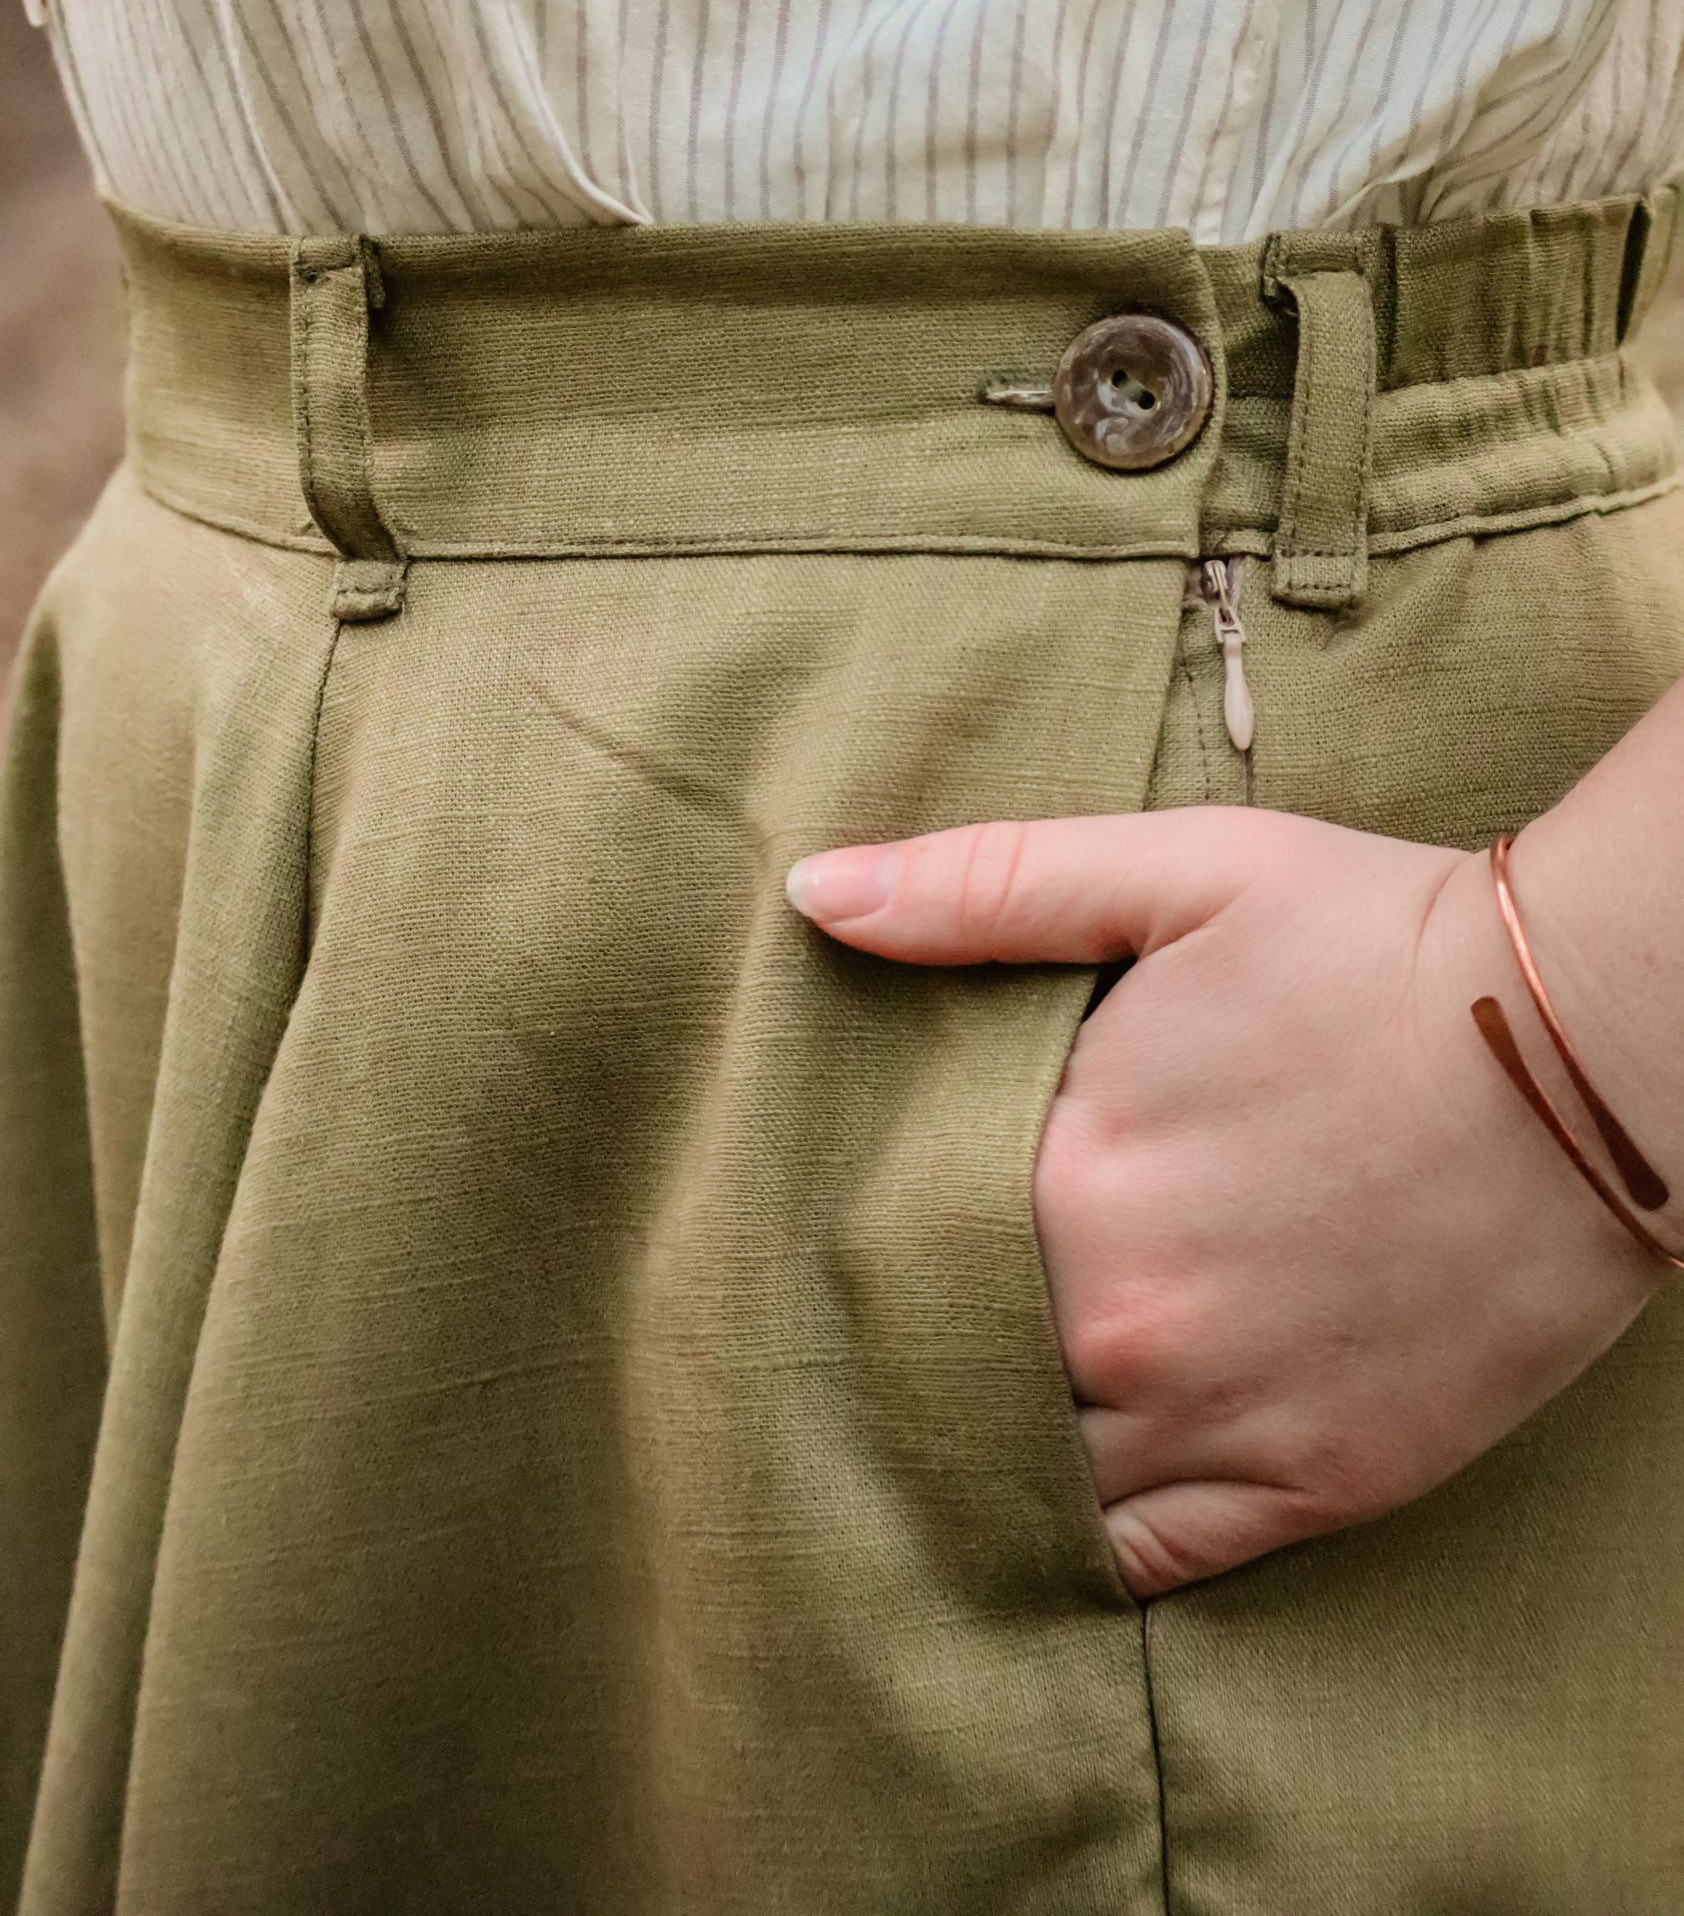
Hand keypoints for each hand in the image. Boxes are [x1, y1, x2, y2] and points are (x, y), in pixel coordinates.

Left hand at [786, 810, 1658, 1595]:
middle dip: (915, 1349)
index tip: (824, 1235)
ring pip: (1031, 1480)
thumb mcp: (1176, 876)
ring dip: (986, 1452)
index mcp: (1066, 1170)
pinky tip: (1051, 1506)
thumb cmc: (1377, 940)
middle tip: (867, 1340)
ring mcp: (1222, 1418)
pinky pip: (1146, 1562)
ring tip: (945, 1424)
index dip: (862, 1239)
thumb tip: (813, 890)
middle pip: (950, 1368)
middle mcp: (1125, 1318)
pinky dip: (1084, 1544)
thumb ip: (983, 889)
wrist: (1592, 1048)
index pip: (891, 1244)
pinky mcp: (1315, 1486)